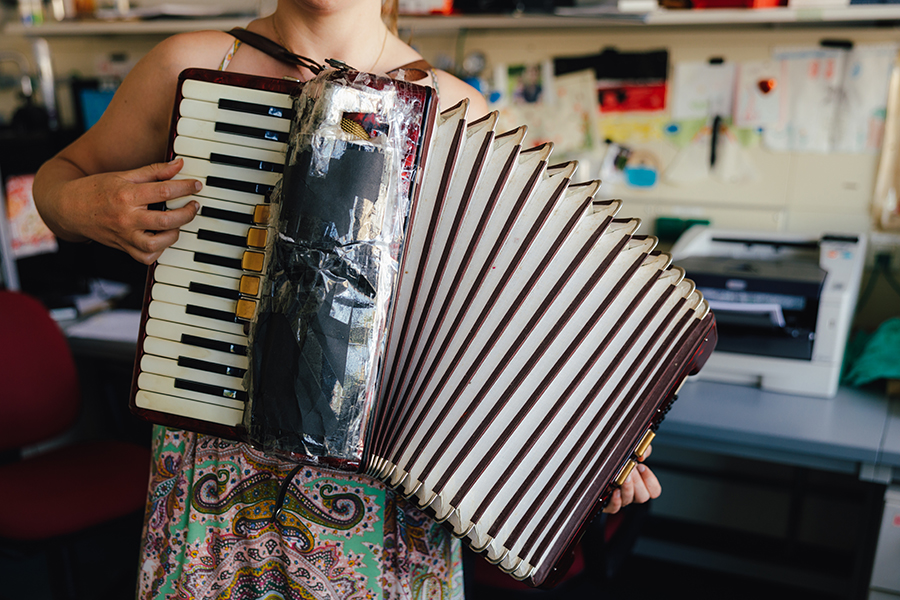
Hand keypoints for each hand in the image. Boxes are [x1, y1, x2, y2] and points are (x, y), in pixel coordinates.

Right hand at [63, 158, 200, 264]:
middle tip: (194, 205)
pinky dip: (159, 251)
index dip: (185, 187)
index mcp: (127, 195)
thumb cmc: (96, 189)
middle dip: (187, 213)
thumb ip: (153, 171)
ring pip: (157, 244)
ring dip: (174, 234)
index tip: (196, 185)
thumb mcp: (124, 175)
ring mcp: (124, 236)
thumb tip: (179, 164)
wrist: (67, 208)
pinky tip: (163, 238)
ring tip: (178, 223)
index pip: (164, 191)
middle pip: (166, 220)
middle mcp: (126, 218)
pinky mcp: (123, 248)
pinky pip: (146, 257)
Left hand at [603, 444, 661, 513]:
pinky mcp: (607, 504)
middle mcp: (632, 494)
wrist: (596, 467)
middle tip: (631, 469)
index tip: (641, 466)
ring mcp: (620, 500)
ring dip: (627, 488)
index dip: (650, 480)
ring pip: (629, 501)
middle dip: (638, 482)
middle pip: (643, 497)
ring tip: (622, 476)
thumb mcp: (632, 451)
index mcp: (641, 485)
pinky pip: (614, 508)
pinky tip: (614, 490)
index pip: (654, 491)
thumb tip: (643, 454)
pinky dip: (616, 501)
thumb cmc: (617, 460)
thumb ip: (642, 449)